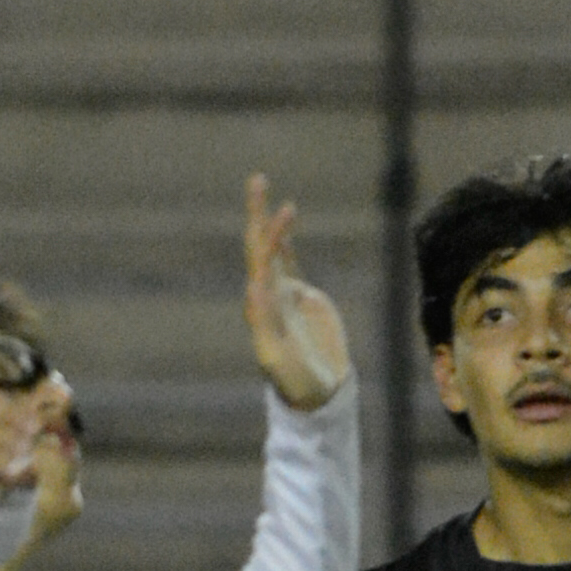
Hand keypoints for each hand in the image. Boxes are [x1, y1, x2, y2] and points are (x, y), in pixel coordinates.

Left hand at [241, 173, 351, 408]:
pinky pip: (289, 262)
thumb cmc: (295, 380)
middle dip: (257, 213)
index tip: (284, 213)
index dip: (269, 236)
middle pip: (259, 246)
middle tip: (257, 179)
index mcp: (261, 305)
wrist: (316, 391)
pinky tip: (285, 223)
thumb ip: (265, 324)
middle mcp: (267, 294)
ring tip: (266, 190)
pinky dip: (285, 241)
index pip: (261, 261)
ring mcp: (284, 293)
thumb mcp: (277, 356)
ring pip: (272, 250)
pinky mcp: (301, 297)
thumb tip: (254, 288)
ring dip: (269, 222)